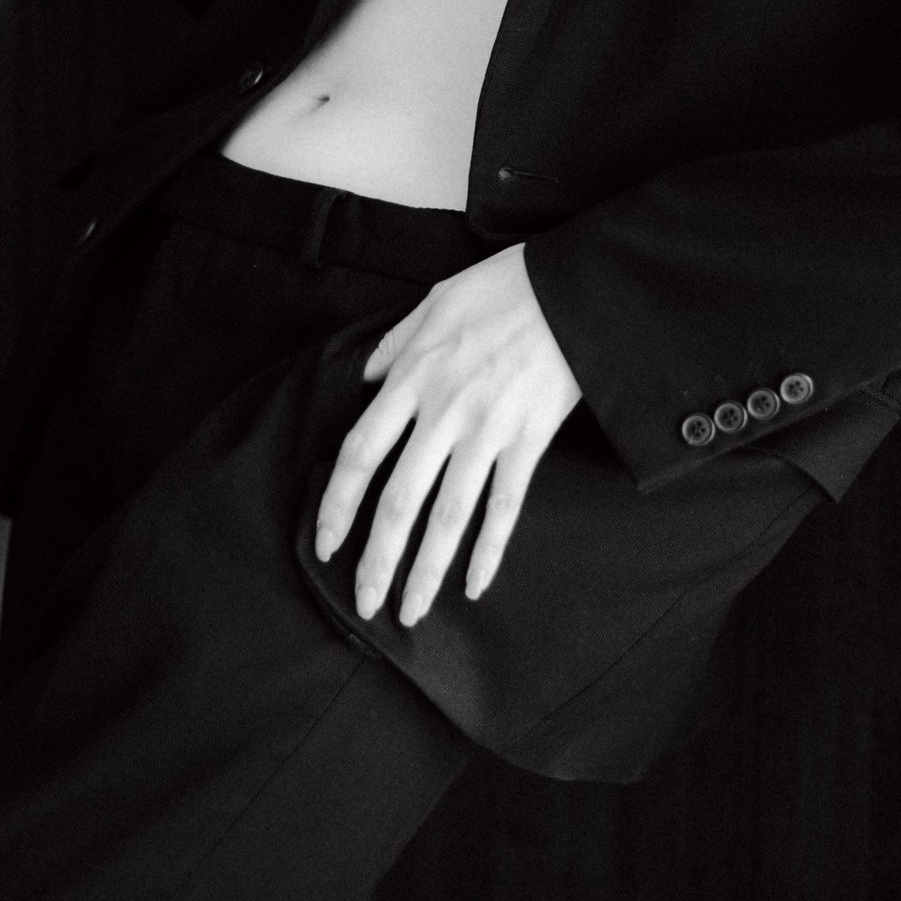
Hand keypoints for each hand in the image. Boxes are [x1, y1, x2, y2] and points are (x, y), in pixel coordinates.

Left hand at [313, 244, 581, 624]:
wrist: (574, 290)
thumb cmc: (505, 288)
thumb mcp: (436, 300)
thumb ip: (396, 342)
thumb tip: (365, 373)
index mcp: (413, 376)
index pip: (359, 453)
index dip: (338, 504)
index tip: (326, 544)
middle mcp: (443, 412)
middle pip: (398, 500)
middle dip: (377, 559)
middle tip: (363, 603)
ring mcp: (488, 431)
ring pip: (447, 515)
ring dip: (425, 570)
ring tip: (410, 612)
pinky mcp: (529, 441)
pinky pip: (504, 506)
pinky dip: (489, 550)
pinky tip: (474, 586)